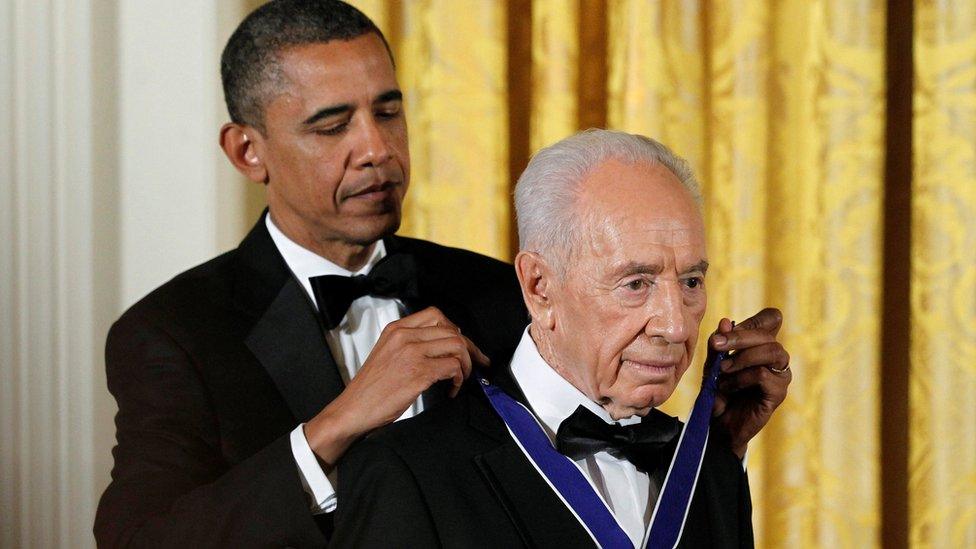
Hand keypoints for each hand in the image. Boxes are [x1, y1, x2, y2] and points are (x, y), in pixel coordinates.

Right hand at [304, 306, 489, 467]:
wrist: (354, 408)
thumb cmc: (371, 387)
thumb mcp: (387, 352)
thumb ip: (410, 343)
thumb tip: (441, 344)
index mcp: (396, 329)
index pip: (436, 315)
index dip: (455, 329)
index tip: (464, 344)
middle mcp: (404, 336)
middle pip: (452, 331)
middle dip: (470, 349)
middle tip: (475, 363)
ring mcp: (412, 353)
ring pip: (457, 347)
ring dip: (467, 364)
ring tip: (461, 378)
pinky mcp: (418, 373)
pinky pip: (453, 368)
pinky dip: (458, 380)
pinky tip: (451, 389)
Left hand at [709, 308, 790, 458]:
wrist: (718, 424)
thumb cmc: (717, 390)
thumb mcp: (712, 363)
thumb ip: (718, 344)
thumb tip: (725, 321)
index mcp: (761, 344)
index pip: (772, 318)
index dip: (752, 320)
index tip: (726, 331)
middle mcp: (775, 357)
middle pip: (769, 333)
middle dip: (739, 337)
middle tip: (717, 345)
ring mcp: (780, 374)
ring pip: (773, 350)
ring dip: (742, 357)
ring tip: (722, 370)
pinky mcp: (778, 393)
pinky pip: (763, 375)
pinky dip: (741, 378)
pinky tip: (727, 387)